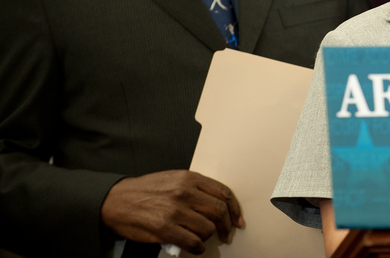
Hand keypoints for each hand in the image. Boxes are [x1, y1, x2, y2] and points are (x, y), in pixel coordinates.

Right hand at [100, 170, 243, 253]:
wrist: (116, 200)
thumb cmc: (145, 190)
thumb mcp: (173, 179)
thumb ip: (195, 188)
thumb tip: (218, 205)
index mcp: (189, 178)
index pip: (223, 193)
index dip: (235, 209)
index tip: (238, 220)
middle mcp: (184, 192)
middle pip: (219, 211)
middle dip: (227, 226)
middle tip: (227, 235)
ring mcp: (175, 211)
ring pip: (207, 228)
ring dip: (208, 237)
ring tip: (202, 238)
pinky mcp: (164, 229)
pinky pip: (192, 242)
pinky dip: (197, 248)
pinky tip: (194, 247)